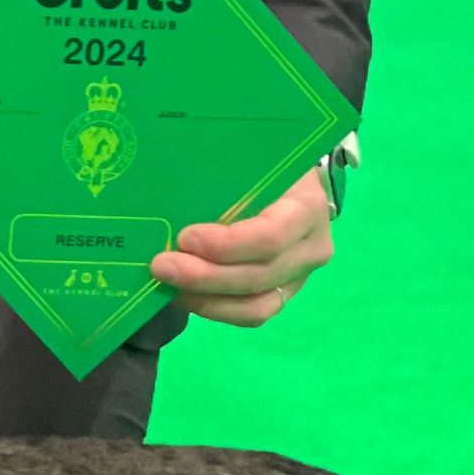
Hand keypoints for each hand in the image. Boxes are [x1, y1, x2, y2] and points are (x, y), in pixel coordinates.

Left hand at [149, 168, 332, 327]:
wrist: (293, 183)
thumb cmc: (265, 165)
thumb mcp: (252, 159)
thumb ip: (223, 172)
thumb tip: (167, 186)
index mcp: (307, 207)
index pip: (270, 236)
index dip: (226, 245)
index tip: (185, 238)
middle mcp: (312, 247)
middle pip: (259, 275)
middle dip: (204, 276)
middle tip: (161, 265)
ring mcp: (300, 276)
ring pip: (256, 305)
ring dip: (206, 299)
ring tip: (168, 284)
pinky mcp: (284, 294)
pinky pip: (252, 315)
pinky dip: (216, 310)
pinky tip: (185, 296)